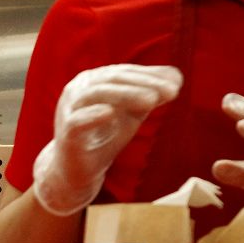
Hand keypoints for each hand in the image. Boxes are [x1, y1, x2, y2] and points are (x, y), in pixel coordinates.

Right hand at [30, 64, 182, 215]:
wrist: (80, 169)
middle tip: (171, 91)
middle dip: (143, 83)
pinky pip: (77, 121)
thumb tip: (177, 77)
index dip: (150, 76)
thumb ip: (150, 95)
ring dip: (125, 95)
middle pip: (112, 79)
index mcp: (94, 80)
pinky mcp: (66, 133)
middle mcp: (78, 89)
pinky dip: (93, 115)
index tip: (177, 84)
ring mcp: (69, 109)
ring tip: (151, 101)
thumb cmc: (106, 136)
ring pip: (95, 94)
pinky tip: (110, 113)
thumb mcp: (132, 113)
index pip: (124, 72)